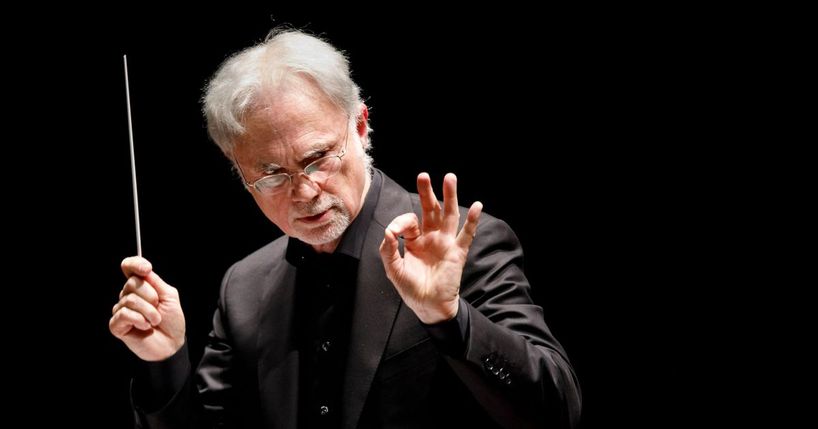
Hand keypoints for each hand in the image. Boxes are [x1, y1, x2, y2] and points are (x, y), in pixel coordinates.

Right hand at [109, 256, 185, 360]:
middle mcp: (128, 296)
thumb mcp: (169, 296)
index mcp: (141, 286)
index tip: (146, 269)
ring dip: (149, 311)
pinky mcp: (117, 324)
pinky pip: (124, 313)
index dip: (135, 264)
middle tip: (158, 308)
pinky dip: (139, 319)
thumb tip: (143, 271)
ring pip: (130, 299)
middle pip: (131, 283)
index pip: (129, 267)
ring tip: (155, 320)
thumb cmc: (172, 321)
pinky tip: (145, 326)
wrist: (171, 344)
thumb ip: (156, 282)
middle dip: (151, 296)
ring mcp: (121, 310)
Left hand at [379, 173, 482, 323]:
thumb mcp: (393, 270)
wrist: (429, 306)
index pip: (409, 221)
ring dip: (450, 196)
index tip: (394, 232)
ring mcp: (446, 243)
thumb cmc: (411, 288)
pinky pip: (466, 234)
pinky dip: (472, 221)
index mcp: (414, 240)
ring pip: (449, 215)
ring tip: (450, 178)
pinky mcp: (458, 252)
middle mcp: (431, 237)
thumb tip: (388, 230)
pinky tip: (477, 207)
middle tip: (423, 176)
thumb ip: (388, 249)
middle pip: (430, 209)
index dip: (401, 222)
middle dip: (427, 192)